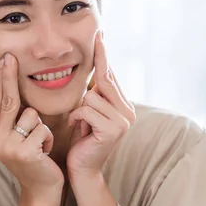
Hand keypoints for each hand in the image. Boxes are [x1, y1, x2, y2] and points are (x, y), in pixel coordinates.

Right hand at [0, 53, 64, 199]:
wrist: (42, 191)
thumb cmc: (35, 159)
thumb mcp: (19, 138)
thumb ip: (13, 119)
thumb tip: (11, 89)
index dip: (1, 80)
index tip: (5, 60)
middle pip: (7, 102)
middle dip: (9, 77)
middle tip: (10, 57)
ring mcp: (7, 148)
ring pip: (31, 115)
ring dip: (42, 127)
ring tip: (41, 144)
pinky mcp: (23, 153)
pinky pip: (42, 129)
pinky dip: (48, 138)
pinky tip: (45, 152)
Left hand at [66, 30, 135, 178]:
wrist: (83, 170)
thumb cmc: (82, 140)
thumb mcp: (89, 112)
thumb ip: (96, 95)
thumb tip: (97, 69)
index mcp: (124, 106)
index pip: (112, 75)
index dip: (104, 55)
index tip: (100, 36)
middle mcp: (128, 112)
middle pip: (105, 80)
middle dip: (95, 69)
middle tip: (94, 47)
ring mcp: (123, 121)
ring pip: (91, 95)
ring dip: (79, 108)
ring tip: (79, 122)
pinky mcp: (113, 130)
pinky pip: (86, 109)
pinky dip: (76, 117)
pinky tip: (76, 127)